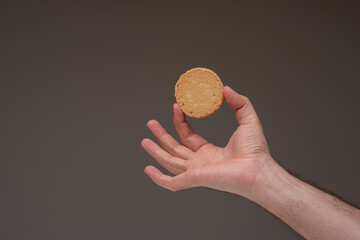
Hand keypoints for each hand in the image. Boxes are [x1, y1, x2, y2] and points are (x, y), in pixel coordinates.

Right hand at [141, 86, 272, 198]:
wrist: (258, 169)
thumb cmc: (256, 152)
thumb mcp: (247, 119)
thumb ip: (239, 103)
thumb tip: (226, 89)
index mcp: (210, 152)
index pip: (189, 137)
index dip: (180, 122)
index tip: (177, 107)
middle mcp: (201, 163)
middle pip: (175, 149)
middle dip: (161, 136)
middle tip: (151, 123)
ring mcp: (196, 172)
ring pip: (170, 162)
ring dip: (156, 151)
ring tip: (144, 140)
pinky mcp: (194, 179)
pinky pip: (172, 182)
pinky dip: (158, 178)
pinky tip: (148, 170)